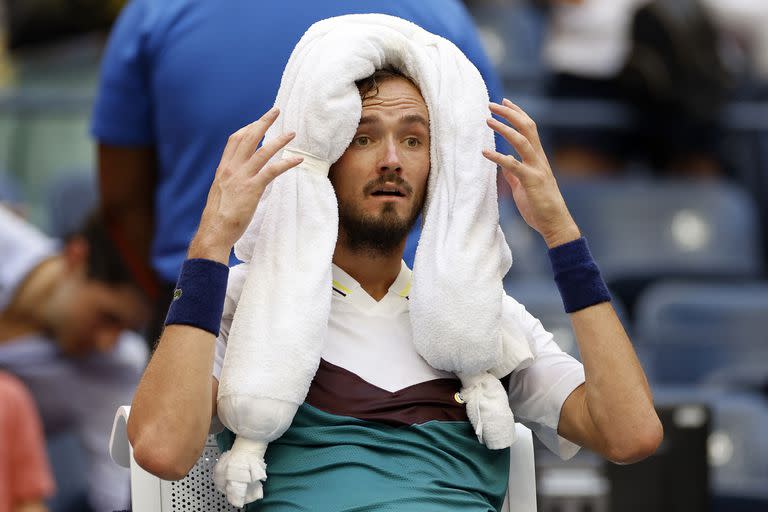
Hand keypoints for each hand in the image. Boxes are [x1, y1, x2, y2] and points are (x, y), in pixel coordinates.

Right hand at [189, 108, 302, 262]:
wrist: (214, 231)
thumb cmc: (218, 217)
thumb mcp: (220, 193)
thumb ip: (229, 182)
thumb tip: (237, 182)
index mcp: (223, 169)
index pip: (234, 140)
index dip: (247, 128)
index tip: (257, 122)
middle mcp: (231, 169)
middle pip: (248, 138)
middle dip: (263, 122)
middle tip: (275, 111)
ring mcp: (242, 177)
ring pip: (263, 151)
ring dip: (279, 140)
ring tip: (292, 133)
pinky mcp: (253, 188)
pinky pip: (272, 170)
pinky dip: (286, 163)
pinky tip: (297, 159)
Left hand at [482, 99, 579, 247]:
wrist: (555, 224)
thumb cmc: (539, 206)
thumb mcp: (522, 186)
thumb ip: (514, 173)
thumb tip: (503, 163)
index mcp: (538, 158)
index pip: (529, 128)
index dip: (517, 113)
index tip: (505, 101)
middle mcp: (539, 159)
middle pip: (527, 127)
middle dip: (510, 113)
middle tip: (493, 103)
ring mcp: (537, 169)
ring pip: (522, 140)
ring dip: (504, 128)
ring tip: (488, 120)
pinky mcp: (531, 181)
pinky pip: (513, 165)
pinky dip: (498, 157)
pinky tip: (484, 152)